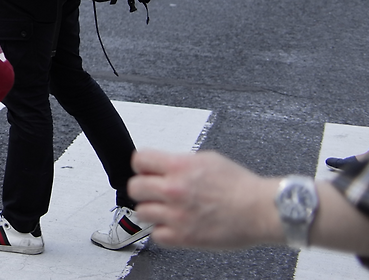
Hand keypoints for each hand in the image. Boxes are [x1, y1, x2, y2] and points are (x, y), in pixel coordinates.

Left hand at [129, 149, 277, 249]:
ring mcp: (177, 215)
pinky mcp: (183, 237)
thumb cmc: (242, 187)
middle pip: (134, 187)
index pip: (139, 160)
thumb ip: (181, 162)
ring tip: (167, 211)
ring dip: (153, 211)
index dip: (142, 166)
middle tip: (154, 192)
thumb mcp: (208, 160)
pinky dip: (163, 232)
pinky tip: (175, 226)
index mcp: (179, 167)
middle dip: (144, 189)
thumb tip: (166, 165)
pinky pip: (156, 235)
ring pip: (141, 212)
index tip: (146, 171)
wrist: (262, 210)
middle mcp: (174, 190)